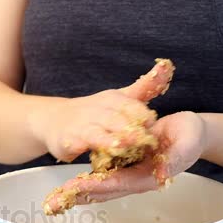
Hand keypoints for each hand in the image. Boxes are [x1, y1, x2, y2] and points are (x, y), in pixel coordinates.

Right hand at [28, 60, 174, 162]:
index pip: (130, 105)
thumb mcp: (120, 98)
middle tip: (144, 139)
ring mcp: (81, 125)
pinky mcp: (68, 140)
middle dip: (129, 128)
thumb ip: (144, 86)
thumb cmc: (94, 112)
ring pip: (98, 132)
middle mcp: (97, 109)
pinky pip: (79, 145)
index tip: (152, 123)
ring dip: (109, 139)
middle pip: (115, 118)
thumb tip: (167, 66)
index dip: (141, 114)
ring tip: (122, 146)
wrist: (54, 119)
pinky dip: (86, 150)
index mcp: (113, 99)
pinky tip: (98, 156)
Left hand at [48, 111, 206, 204]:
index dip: (99, 186)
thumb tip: (163, 172)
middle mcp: (134, 178)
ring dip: (75, 193)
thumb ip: (176, 157)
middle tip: (54, 203)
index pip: (119, 183)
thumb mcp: (188, 141)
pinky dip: (82, 182)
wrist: (189, 131)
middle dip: (79, 195)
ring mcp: (126, 173)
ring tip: (52, 202)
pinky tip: (64, 188)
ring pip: (97, 186)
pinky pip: (99, 176)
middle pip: (103, 190)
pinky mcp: (121, 165)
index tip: (78, 188)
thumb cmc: (191, 135)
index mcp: (148, 175)